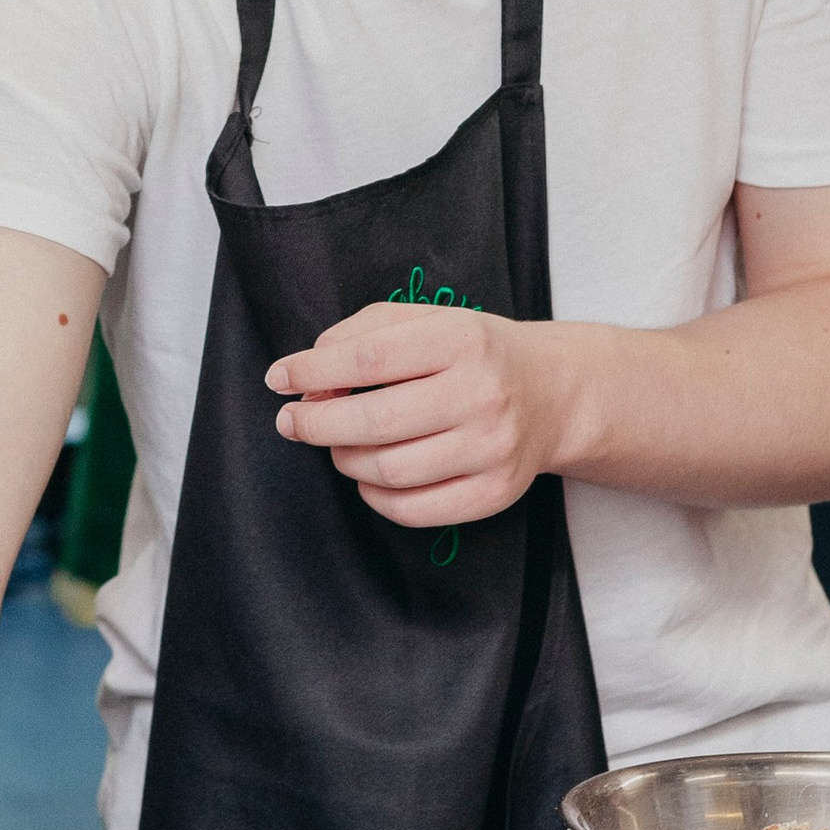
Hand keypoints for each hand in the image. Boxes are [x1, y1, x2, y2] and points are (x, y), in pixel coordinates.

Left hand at [267, 301, 566, 526]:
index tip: (278, 378)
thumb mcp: (425, 319)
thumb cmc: (473, 352)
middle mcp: (482, 395)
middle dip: (317, 424)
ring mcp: (492, 449)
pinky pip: (415, 510)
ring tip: (334, 444)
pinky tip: (366, 475)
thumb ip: (361, 334)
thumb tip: (308, 374)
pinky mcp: (494, 493)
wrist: (551, 392)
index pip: (368, 359)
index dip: (312, 372)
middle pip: (375, 420)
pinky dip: (374, 497)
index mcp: (461, 340)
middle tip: (290, 422)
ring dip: (344, 459)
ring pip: (389, 470)